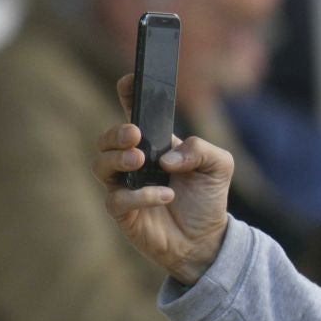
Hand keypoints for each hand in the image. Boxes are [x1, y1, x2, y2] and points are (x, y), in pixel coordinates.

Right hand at [92, 75, 233, 284]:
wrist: (207, 240)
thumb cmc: (207, 198)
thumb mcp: (220, 166)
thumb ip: (201, 149)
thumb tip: (168, 157)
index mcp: (154, 144)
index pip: (134, 114)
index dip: (128, 95)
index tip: (130, 80)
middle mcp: (134, 163)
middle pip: (106, 139)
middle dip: (115, 132)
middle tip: (135, 134)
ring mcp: (124, 187)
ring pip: (100, 165)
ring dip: (118, 158)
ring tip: (141, 159)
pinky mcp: (123, 213)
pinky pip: (117, 199)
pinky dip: (140, 195)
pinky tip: (165, 196)